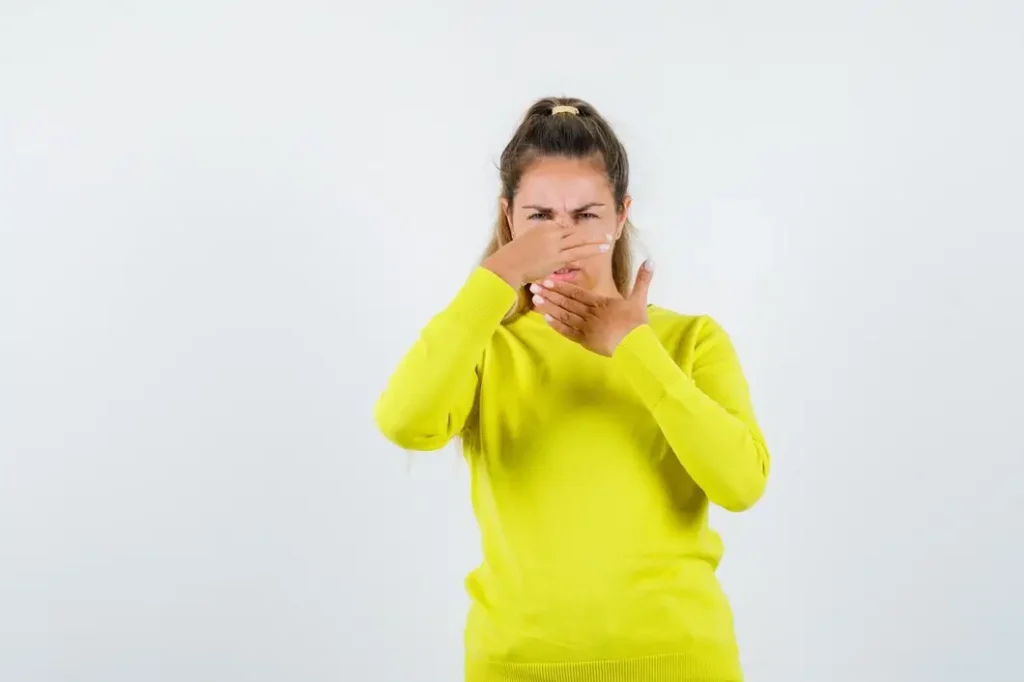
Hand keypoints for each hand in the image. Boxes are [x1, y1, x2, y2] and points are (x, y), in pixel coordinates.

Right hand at [483, 221, 612, 287]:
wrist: (507, 265)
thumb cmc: (513, 258)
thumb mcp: (527, 243)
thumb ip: (540, 242)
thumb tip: (548, 248)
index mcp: (543, 227)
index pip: (563, 228)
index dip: (574, 234)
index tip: (583, 237)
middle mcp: (550, 232)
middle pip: (575, 231)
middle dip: (591, 232)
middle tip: (605, 233)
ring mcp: (555, 244)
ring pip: (580, 240)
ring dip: (596, 240)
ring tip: (609, 240)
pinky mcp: (557, 258)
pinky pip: (578, 252)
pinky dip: (591, 250)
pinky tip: (601, 250)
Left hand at [530, 260, 654, 355]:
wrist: (636, 346)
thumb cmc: (637, 323)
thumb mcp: (640, 299)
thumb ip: (642, 279)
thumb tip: (651, 260)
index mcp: (600, 303)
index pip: (576, 293)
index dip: (560, 286)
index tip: (547, 280)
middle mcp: (590, 314)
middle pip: (566, 303)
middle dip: (549, 294)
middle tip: (533, 287)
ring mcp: (587, 328)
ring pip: (564, 316)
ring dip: (549, 308)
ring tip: (535, 301)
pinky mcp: (586, 341)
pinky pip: (568, 333)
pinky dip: (557, 326)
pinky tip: (546, 320)